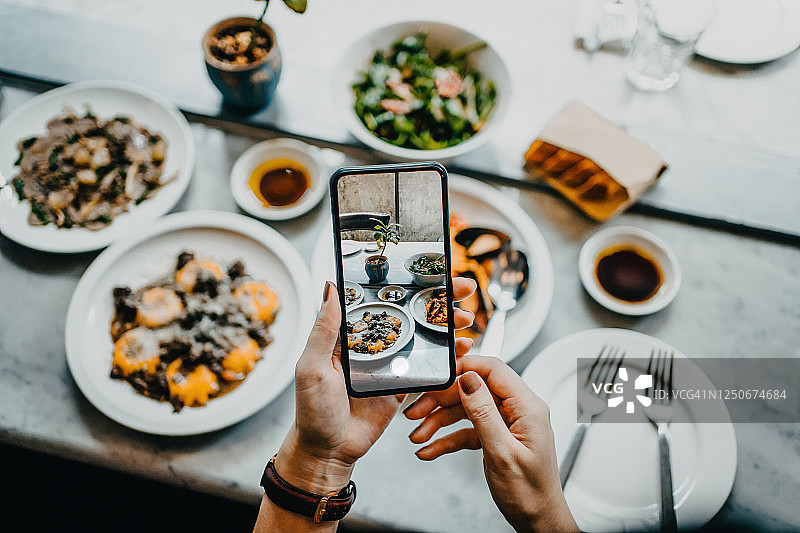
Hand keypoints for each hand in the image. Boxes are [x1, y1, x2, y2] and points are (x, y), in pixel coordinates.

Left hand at [275, 278, 476, 493]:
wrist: (328, 450)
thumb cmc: (313, 410)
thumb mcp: (312, 365)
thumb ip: (324, 329)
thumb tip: (330, 288)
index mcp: (350, 334)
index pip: (381, 300)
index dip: (405, 284)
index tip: (430, 270)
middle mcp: (373, 344)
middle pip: (410, 314)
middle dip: (438, 300)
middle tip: (461, 288)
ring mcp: (390, 364)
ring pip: (424, 338)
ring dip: (447, 326)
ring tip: (466, 319)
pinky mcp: (403, 386)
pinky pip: (428, 369)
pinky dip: (447, 359)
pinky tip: (462, 350)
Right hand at [404, 356, 578, 532]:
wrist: (537, 521)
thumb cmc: (530, 493)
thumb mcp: (502, 452)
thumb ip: (484, 413)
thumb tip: (469, 380)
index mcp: (527, 407)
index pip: (493, 370)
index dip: (463, 368)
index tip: (437, 376)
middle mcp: (517, 410)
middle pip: (473, 389)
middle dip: (441, 400)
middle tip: (417, 411)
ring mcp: (506, 423)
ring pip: (466, 409)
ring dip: (439, 421)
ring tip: (418, 436)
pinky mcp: (495, 436)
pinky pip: (466, 429)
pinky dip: (447, 438)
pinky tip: (430, 449)